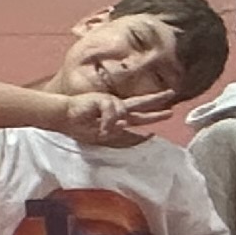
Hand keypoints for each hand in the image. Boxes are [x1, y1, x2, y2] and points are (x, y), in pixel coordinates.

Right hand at [51, 87, 170, 145]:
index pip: (138, 119)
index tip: (161, 123)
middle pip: (142, 105)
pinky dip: (110, 121)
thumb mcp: (100, 135)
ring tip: (121, 122)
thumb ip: (114, 134)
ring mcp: (111, 103)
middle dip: (157, 104)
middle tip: (173, 101)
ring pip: (129, 109)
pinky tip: (102, 128)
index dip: (151, 120)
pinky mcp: (103, 99)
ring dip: (125, 120)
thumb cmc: (79, 125)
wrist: (62, 115)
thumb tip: (124, 127)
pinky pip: (113, 113)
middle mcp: (117, 108)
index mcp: (117, 116)